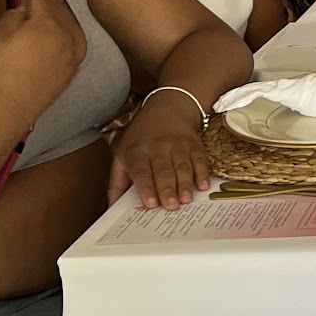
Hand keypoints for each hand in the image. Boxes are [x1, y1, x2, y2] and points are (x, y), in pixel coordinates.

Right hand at [0, 0, 86, 128]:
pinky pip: (77, 45)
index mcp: (47, 23)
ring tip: (50, 17)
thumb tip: (26, 8)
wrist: (11, 105)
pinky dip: (71, 37)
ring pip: (72, 27)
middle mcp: (66, 35)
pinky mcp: (73, 69)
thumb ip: (14, 15)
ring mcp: (73, 54)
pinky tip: (62, 38)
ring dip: (63, 19)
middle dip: (50, 4)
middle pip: (60, 11)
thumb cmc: (0, 67)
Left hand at [108, 92, 209, 210]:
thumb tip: (112, 209)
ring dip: (185, 184)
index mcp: (136, 150)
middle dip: (167, 189)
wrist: (167, 107)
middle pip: (163, 170)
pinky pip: (199, 159)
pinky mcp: (194, 144)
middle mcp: (157, 146)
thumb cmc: (141, 138)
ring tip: (186, 200)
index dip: (146, 187)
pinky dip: (202, 173)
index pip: (140, 170)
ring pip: (182, 166)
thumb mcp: (122, 155)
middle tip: (171, 206)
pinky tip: (203, 185)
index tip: (150, 203)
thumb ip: (117, 183)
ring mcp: (177, 144)